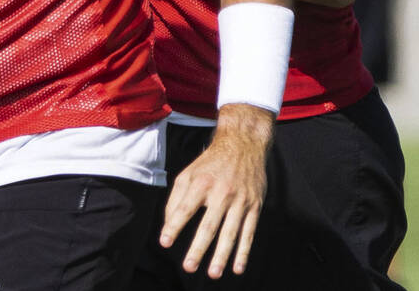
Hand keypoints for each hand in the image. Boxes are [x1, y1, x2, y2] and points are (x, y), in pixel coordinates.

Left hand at [161, 104, 272, 277]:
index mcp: (201, 182)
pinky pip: (249, 232)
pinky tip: (237, 268)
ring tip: (212, 273)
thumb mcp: (189, 173)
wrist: (243, 145)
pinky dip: (243, 251)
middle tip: (188, 266)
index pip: (184, 207)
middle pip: (208, 225)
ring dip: (222, 255)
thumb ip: (176, 197)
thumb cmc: (210, 164)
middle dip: (198, 248)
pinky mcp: (254, 206)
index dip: (174, 226)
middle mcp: (221, 192)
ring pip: (230, 232)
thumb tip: (169, 224)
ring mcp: (240, 200)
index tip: (164, 242)